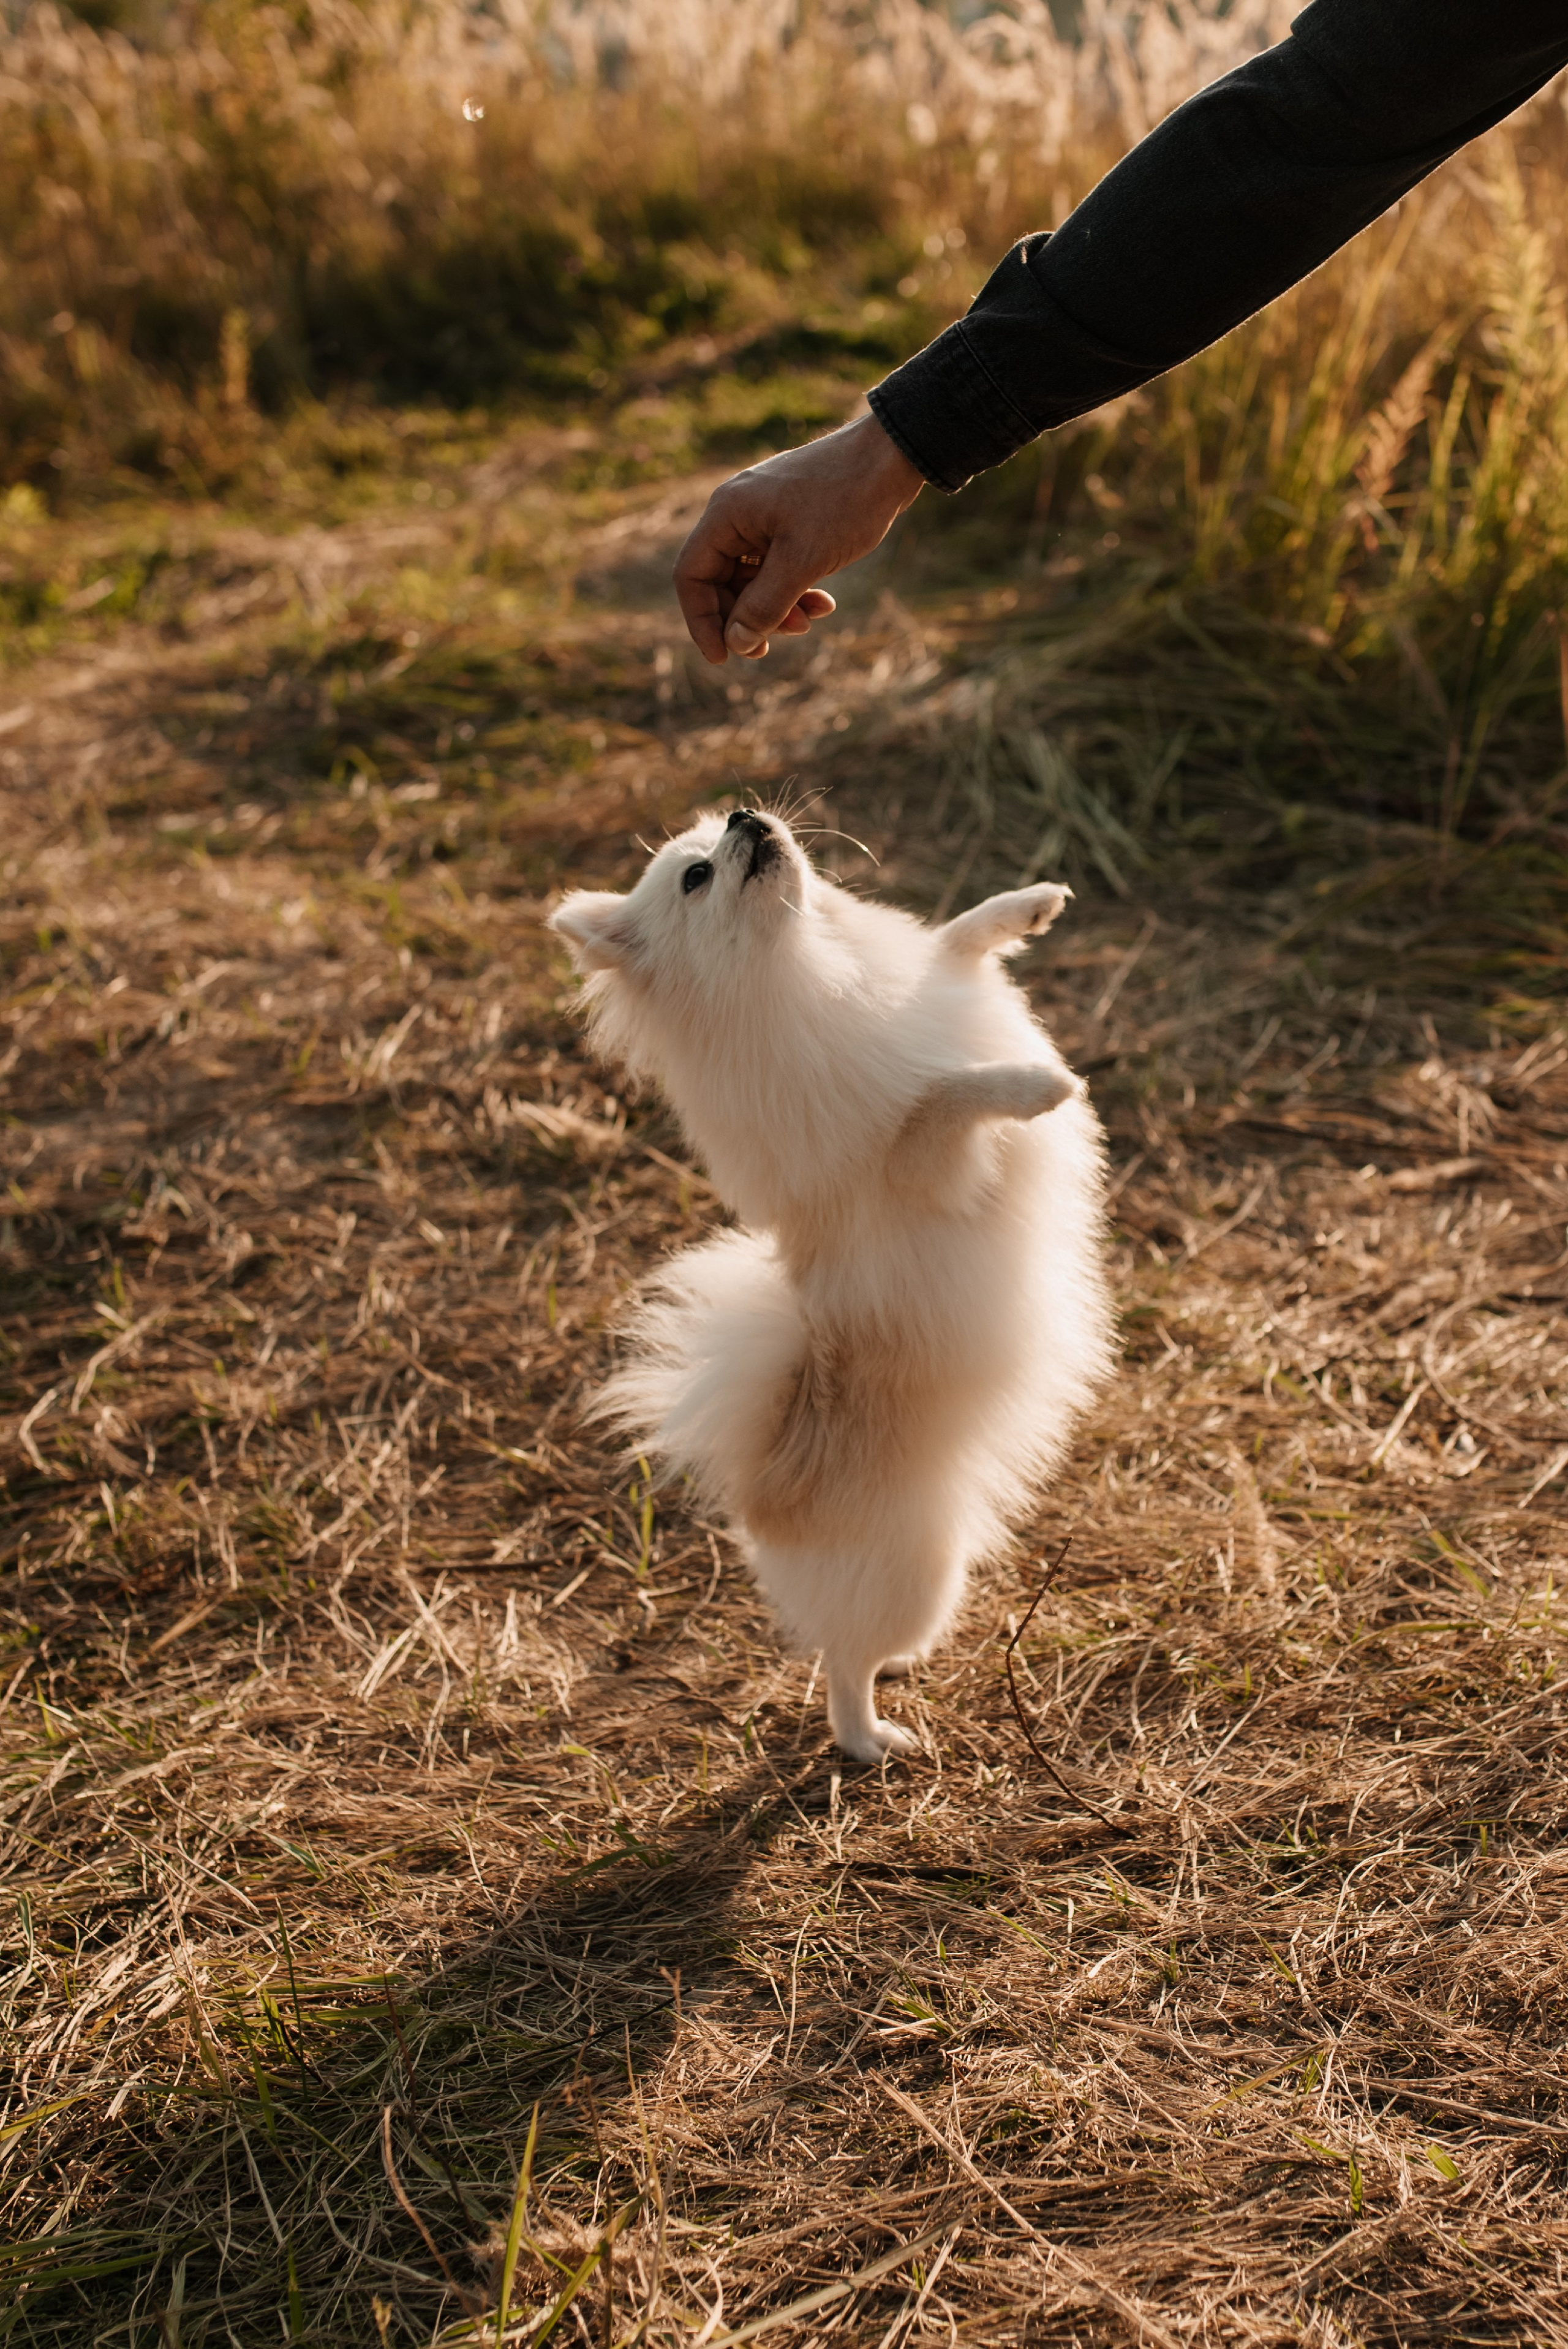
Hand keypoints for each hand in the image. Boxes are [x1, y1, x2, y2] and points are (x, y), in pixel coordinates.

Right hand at [673, 411, 925, 663]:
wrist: (891, 457)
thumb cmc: (845, 500)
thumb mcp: (803, 561)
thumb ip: (765, 606)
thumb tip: (736, 644)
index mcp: (726, 514)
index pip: (691, 576)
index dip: (702, 622)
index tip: (724, 657)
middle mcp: (737, 513)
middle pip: (721, 582)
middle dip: (747, 618)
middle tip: (773, 646)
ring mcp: (763, 516)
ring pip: (753, 580)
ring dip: (777, 608)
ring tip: (811, 620)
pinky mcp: (789, 521)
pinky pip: (777, 566)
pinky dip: (795, 590)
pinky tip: (824, 603)